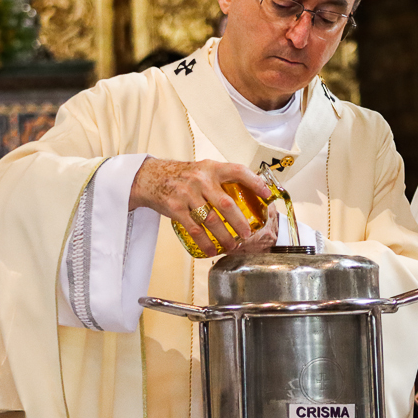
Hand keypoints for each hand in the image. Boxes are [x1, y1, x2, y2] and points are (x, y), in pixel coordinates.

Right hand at [129, 158, 269, 255]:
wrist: (150, 177)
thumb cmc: (181, 176)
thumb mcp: (203, 169)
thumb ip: (221, 179)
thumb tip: (248, 192)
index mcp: (211, 168)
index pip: (238, 171)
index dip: (255, 182)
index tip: (266, 194)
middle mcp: (200, 180)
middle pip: (226, 204)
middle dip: (240, 222)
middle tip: (248, 234)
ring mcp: (187, 194)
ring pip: (211, 220)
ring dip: (225, 236)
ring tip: (232, 245)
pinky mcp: (176, 208)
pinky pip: (195, 229)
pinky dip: (205, 242)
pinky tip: (212, 249)